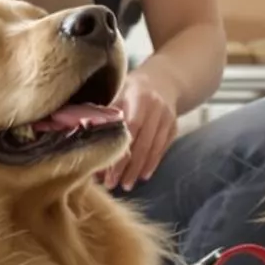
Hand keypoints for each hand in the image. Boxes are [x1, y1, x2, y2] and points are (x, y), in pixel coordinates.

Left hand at [100, 68, 179, 191]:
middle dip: (127, 167)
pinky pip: (163, 149)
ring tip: (126, 185)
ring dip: (139, 169)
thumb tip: (90, 146)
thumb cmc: (133, 89)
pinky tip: (143, 175)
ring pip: (153, 148)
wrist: (165, 79)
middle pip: (141, 143)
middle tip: (113, 184)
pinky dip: (152, 163)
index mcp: (138, 96)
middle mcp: (155, 107)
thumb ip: (107, 116)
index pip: (129, 129)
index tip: (106, 170)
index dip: (119, 152)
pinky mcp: (174, 126)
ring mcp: (167, 117)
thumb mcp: (119, 92)